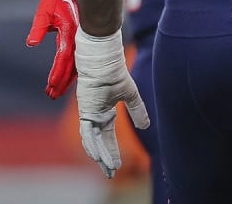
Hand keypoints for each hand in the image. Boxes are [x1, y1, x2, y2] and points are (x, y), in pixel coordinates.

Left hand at [26, 0, 79, 98]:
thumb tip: (31, 43)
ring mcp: (80, 42)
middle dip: (61, 82)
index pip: (64, 57)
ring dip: (65, 80)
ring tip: (54, 93)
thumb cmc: (53, 2)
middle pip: (71, 66)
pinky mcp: (78, 43)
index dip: (58, 72)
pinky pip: (76, 61)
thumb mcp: (43, 13)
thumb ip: (38, 28)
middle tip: (51, 95)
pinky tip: (64, 83)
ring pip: (75, 66)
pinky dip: (71, 73)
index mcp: (71, 32)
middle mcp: (79, 40)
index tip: (51, 84)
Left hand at [75, 29, 148, 178]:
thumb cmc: (114, 72)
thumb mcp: (130, 95)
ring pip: (92, 140)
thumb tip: (146, 127)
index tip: (116, 166)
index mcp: (104, 112)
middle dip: (104, 158)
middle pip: (99, 142)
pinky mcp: (85, 109)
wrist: (104, 58)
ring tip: (107, 169)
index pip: (107, 137)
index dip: (112, 151)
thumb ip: (137, 111)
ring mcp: (88, 112)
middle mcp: (94, 114)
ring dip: (99, 155)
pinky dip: (93, 144)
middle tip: (109, 173)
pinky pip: (88, 131)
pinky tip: (97, 157)